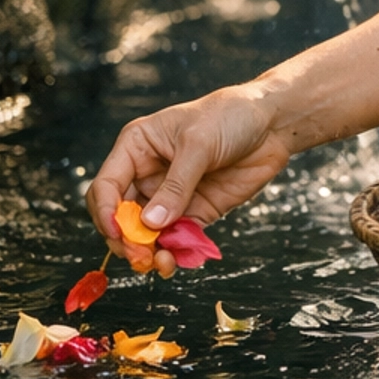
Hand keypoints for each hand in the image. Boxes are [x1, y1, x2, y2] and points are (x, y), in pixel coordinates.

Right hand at [87, 84, 298, 273]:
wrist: (271, 122)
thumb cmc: (229, 116)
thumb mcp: (199, 143)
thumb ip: (176, 185)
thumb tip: (151, 223)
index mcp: (137, 148)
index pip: (107, 186)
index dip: (106, 213)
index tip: (118, 234)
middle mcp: (148, 174)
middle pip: (122, 217)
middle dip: (127, 240)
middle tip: (141, 256)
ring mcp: (171, 196)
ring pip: (147, 234)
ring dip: (150, 252)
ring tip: (162, 263)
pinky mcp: (195, 212)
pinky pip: (177, 239)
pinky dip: (175, 253)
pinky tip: (179, 260)